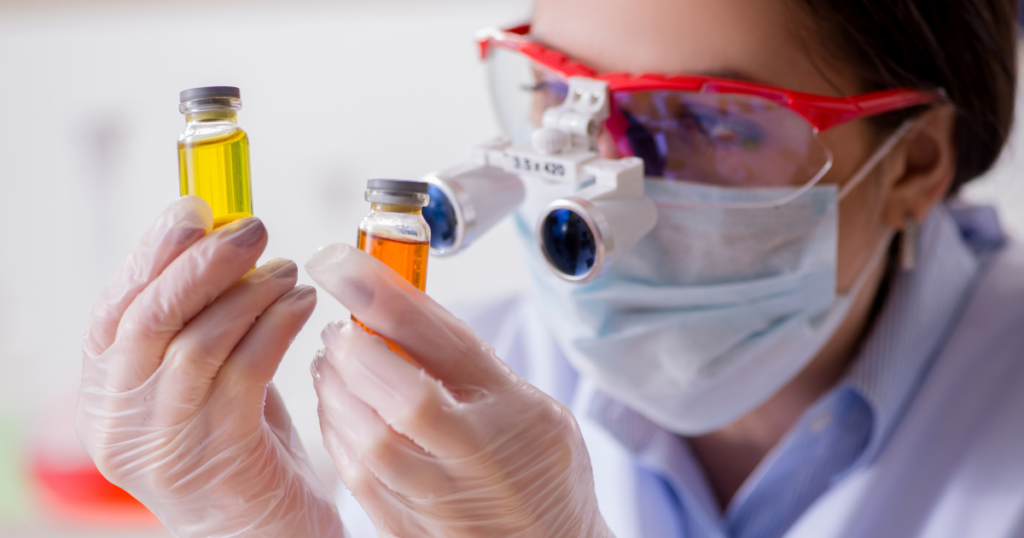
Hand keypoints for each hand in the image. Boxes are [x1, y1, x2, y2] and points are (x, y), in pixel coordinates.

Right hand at [76, 197, 343, 537]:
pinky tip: (302, 303)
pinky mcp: (221, 458)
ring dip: (248, 293)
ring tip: (287, 270)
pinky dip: (277, 326)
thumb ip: (196, 320)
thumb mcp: (201, 379)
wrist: (264, 529)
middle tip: (252, 227)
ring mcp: (165, 445)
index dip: (153, 252)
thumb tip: (219, 232)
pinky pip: (247, 373)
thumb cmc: (237, 441)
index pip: (114, 310)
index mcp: (106, 394)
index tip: (197, 208)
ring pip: (199, 343)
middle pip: (151, 319)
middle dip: (202, 263)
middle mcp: (120, 422)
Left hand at [306, 244, 611, 537]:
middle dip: (356, 352)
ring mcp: (446, 502)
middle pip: (403, 399)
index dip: (387, 298)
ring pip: (370, 442)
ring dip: (338, 392)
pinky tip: (338, 407)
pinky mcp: (412, 529)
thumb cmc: (542, 470)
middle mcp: (483, 459)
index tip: (340, 262)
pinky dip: (337, 432)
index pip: (446, 344)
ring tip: (333, 362)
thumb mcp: (532, 406)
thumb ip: (470, 367)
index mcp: (519, 414)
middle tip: (340, 328)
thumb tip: (397, 310)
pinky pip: (358, 476)